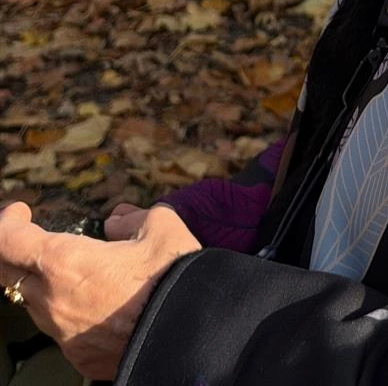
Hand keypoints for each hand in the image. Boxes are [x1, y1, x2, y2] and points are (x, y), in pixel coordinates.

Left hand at [0, 199, 199, 380]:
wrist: (190, 332)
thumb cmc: (172, 276)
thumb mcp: (159, 225)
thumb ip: (130, 218)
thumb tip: (117, 223)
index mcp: (64, 262)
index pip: (8, 241)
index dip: (8, 221)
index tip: (21, 211)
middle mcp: (52, 301)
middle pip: (9, 274)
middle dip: (16, 251)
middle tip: (32, 236)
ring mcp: (62, 334)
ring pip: (35, 303)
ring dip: (44, 283)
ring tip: (75, 270)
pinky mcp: (78, 356)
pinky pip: (61, 328)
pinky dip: (69, 310)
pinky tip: (97, 302)